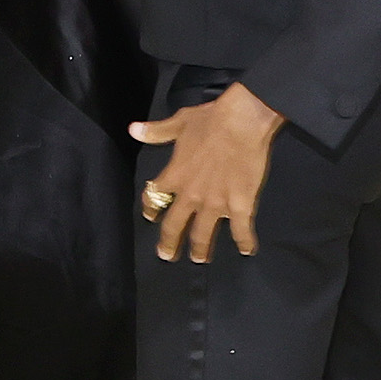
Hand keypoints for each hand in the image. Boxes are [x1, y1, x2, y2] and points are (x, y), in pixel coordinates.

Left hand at [128, 82, 282, 262]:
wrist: (242, 121)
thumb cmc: (211, 119)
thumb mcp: (179, 122)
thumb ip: (157, 131)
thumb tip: (133, 130)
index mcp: (175, 175)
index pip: (155, 196)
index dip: (151, 208)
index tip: (151, 216)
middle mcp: (191, 195)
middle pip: (174, 225)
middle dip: (169, 243)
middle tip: (166, 255)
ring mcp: (215, 203)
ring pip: (203, 233)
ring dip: (200, 249)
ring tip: (199, 259)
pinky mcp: (239, 205)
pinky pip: (240, 229)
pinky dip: (244, 241)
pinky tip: (247, 250)